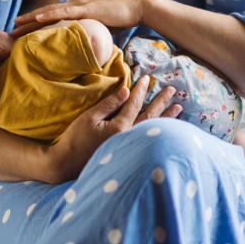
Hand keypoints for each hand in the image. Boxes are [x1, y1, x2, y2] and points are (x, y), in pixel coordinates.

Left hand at [10, 0, 149, 38]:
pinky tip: (36, 18)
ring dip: (32, 18)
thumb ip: (90, 37)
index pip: (52, 19)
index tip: (21, 33)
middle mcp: (74, 6)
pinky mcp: (86, 8)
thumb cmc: (120, 19)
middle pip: (46, 15)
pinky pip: (64, 12)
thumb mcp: (100, 31)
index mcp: (76, 12)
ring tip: (16, 23)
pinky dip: (49, 15)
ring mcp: (79, 6)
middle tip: (11, 30)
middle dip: (27, 22)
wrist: (135, 8)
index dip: (36, 25)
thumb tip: (84, 51)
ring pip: (50, 12)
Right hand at [43, 77, 181, 182]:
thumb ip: (109, 104)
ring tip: (178, 107)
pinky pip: (148, 139)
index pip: (135, 104)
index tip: (147, 78)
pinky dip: (158, 130)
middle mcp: (129, 138)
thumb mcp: (90, 117)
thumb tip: (127, 91)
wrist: (66, 165)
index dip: (141, 90)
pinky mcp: (127, 154)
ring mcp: (130, 148)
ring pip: (152, 129)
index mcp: (120, 127)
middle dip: (162, 102)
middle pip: (150, 117)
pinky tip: (165, 127)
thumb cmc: (75, 140)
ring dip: (166, 117)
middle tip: (172, 90)